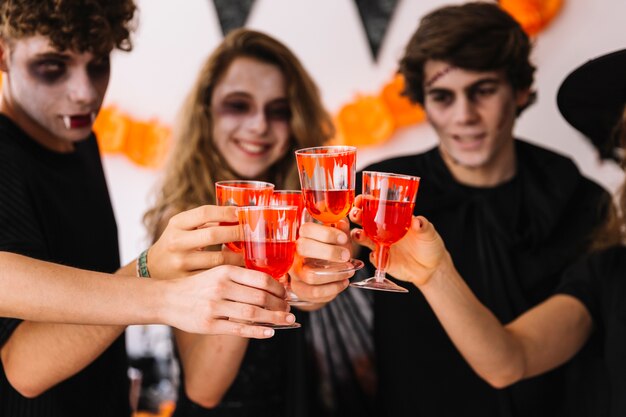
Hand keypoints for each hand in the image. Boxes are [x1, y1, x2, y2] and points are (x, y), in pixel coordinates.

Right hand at [148, 205, 243, 278]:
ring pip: (218, 259)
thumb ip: (206, 221)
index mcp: (177, 223)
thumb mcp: (183, 227)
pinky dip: (231, 271)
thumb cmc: (177, 242)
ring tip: (250, 253)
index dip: (226, 212)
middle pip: (213, 234)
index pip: (204, 213)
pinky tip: (240, 269)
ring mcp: (181, 262)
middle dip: (237, 232)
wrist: (152, 268)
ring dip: (238, 256)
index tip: (243, 213)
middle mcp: (177, 242)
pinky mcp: (187, 280)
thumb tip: (240, 214)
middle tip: (253, 233)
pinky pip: (215, 275)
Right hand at [162, 265, 294, 337]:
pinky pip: (239, 329)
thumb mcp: (216, 273)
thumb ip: (239, 277)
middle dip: (279, 304)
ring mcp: (215, 307)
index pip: (260, 279)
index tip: (286, 294)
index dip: (278, 288)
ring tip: (286, 320)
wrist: (167, 299)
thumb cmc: (197, 286)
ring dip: (274, 318)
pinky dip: (258, 331)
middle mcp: (221, 287)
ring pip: (253, 313)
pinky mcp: (209, 325)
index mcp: (225, 272)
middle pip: (260, 296)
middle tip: (289, 309)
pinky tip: (270, 332)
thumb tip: (270, 286)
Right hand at [290, 219, 352, 304]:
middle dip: (329, 252)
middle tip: (346, 256)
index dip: (327, 233)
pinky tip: (344, 281)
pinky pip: (316, 292)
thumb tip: (342, 223)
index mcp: (300, 236)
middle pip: (304, 248)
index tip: (343, 238)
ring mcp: (295, 273)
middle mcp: (294, 253)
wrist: (318, 272)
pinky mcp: (300, 290)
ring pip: (311, 275)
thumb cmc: (327, 250)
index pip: (307, 229)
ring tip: (349, 270)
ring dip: (335, 273)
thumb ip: (340, 229)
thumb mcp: (335, 238)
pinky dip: (334, 288)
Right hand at [349, 195, 448, 286]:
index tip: (361, 198)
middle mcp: (383, 230)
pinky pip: (373, 257)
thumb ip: (423, 226)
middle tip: (356, 214)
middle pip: (363, 220)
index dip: (365, 201)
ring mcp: (381, 245)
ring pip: (363, 238)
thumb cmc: (430, 244)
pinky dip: (373, 256)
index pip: (375, 206)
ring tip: (359, 235)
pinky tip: (376, 255)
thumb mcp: (429, 232)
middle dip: (356, 215)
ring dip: (358, 235)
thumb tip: (417, 221)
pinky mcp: (383, 260)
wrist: (431, 268)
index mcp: (393, 218)